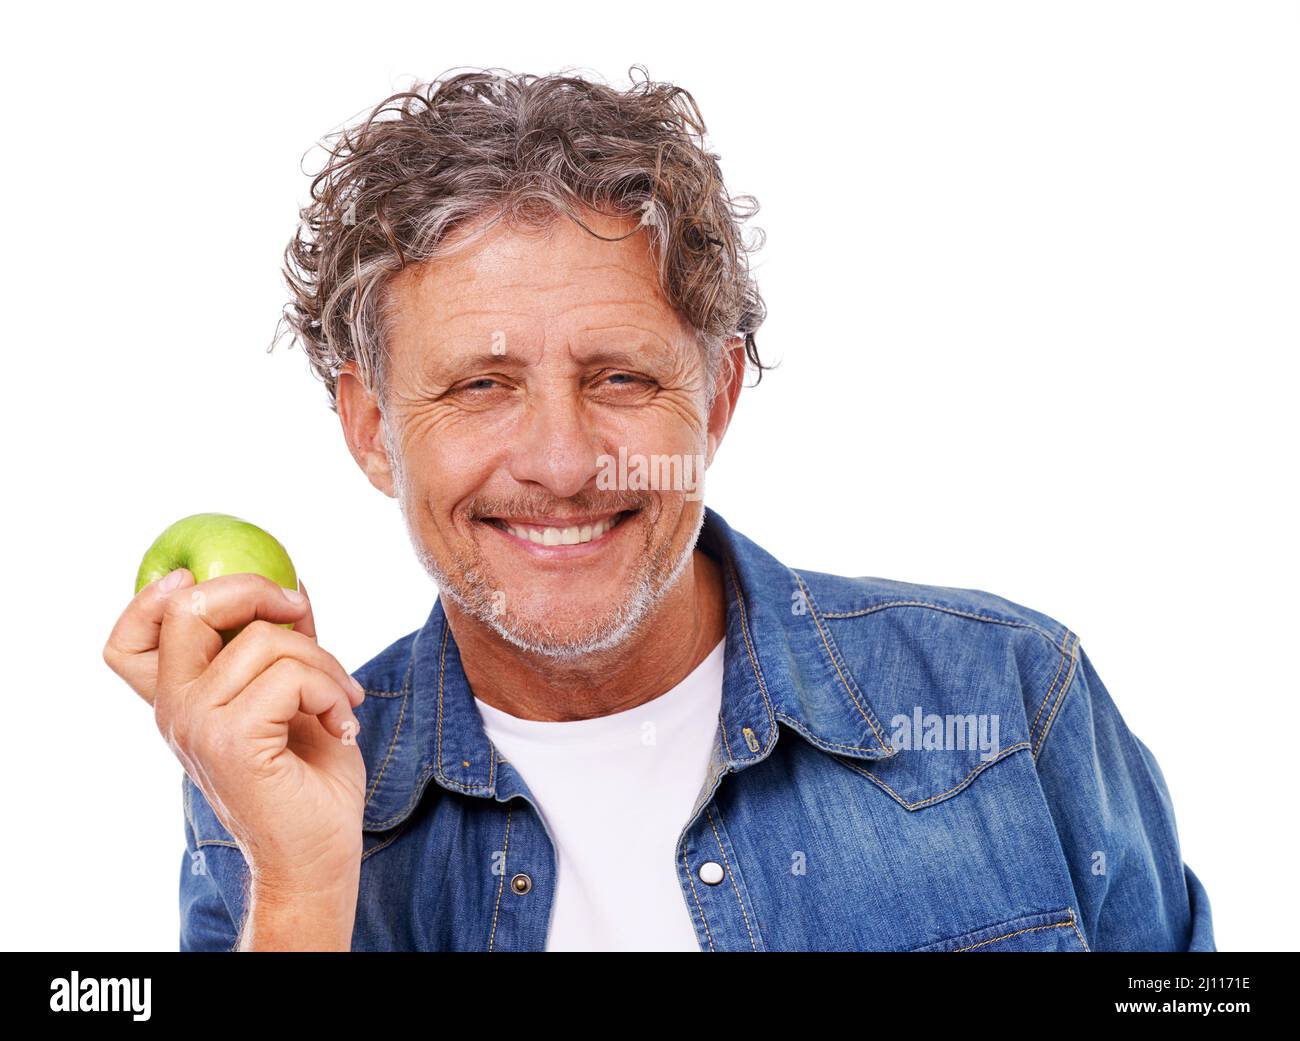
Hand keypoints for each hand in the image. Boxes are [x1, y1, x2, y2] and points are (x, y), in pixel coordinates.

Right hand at [104, 571, 365, 948]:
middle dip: (256, 590)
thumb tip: (293, 585)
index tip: (198, 580)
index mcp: (181, 700)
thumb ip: (282, 646)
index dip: (152, 598)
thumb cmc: (308, 778)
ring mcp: (197, 725)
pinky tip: (343, 725)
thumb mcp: (294, 696)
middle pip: (189, 610)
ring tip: (343, 702)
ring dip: (325, 663)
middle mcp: (175, 711)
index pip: (128, 641)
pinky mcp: (231, 740)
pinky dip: (332, 691)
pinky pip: (291, 676)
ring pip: (265, 639)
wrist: (317, 854)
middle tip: (301, 611)